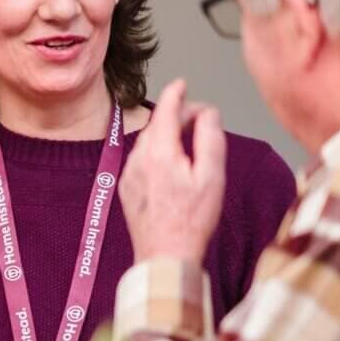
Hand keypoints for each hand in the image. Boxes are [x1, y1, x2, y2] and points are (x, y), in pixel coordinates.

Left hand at [120, 79, 226, 265]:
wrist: (165, 257)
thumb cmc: (191, 221)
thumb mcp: (212, 176)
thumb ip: (210, 137)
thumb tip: (207, 113)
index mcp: (159, 151)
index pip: (165, 108)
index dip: (176, 93)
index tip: (183, 84)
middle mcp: (138, 158)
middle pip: (157, 124)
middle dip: (178, 116)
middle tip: (202, 123)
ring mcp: (129, 174)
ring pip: (149, 142)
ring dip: (168, 136)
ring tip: (191, 149)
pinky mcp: (127, 188)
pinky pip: (142, 160)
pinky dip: (158, 154)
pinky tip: (174, 170)